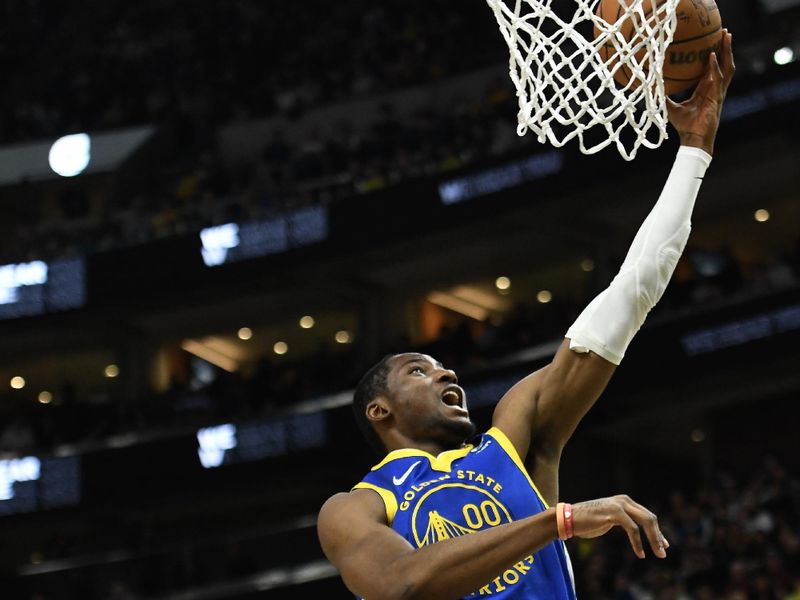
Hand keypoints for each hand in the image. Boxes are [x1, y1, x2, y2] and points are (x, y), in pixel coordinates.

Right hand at [570, 495, 668, 558]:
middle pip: (650, 517)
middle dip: (658, 536)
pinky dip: (638, 543)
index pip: (647, 515)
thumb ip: (624, 521)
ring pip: (645, 522)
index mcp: (624, 501)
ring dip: (654, 539)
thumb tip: (637, 531)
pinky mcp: (614, 513)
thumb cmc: (587, 522)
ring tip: (658, 553)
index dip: (657, 531)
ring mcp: (619, 505)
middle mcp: (624, 500)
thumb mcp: (609, 520)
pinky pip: (633, 529)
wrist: (569, 519)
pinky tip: (640, 553)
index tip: (664, 544)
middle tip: (663, 552)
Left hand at [666, 28, 735, 155]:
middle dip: (725, 48)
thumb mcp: (671, 108)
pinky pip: (717, 79)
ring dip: (727, 52)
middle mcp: (715, 88)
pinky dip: (714, 67)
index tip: (713, 42)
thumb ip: (664, 98)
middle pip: (724, 64)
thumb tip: (651, 89)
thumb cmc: (684, 126)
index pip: (712, 68)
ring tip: (726, 37)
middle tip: (725, 33)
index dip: (714, 55)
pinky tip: (711, 56)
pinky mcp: (717, 97)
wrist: (693, 138)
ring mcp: (718, 92)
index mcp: (706, 89)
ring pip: (727, 67)